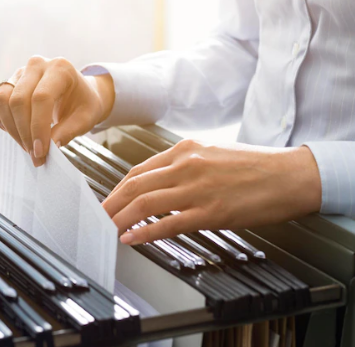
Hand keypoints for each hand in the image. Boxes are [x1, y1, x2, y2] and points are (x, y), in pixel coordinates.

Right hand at [0, 56, 114, 165]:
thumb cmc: (83, 104)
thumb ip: (69, 131)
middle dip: (24, 133)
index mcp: (60, 68)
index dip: (38, 128)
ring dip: (10, 128)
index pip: (41, 98)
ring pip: (1, 100)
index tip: (41, 151)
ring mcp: (18, 72)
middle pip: (18, 100)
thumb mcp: (86, 119)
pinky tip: (13, 131)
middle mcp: (36, 65)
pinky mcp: (6, 82)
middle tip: (34, 154)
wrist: (78, 94)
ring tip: (26, 145)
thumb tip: (49, 146)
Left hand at [102, 139, 321, 244]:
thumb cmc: (255, 166)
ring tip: (107, 229)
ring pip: (145, 203)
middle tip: (97, 216)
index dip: (118, 188)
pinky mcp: (210, 212)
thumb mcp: (213, 153)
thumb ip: (184, 164)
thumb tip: (160, 181)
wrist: (290, 175)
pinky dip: (145, 233)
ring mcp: (197, 189)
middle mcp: (186, 165)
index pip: (139, 170)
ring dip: (120, 218)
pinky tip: (132, 239)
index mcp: (185, 150)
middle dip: (110, 203)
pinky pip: (169, 224)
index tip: (109, 199)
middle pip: (134, 185)